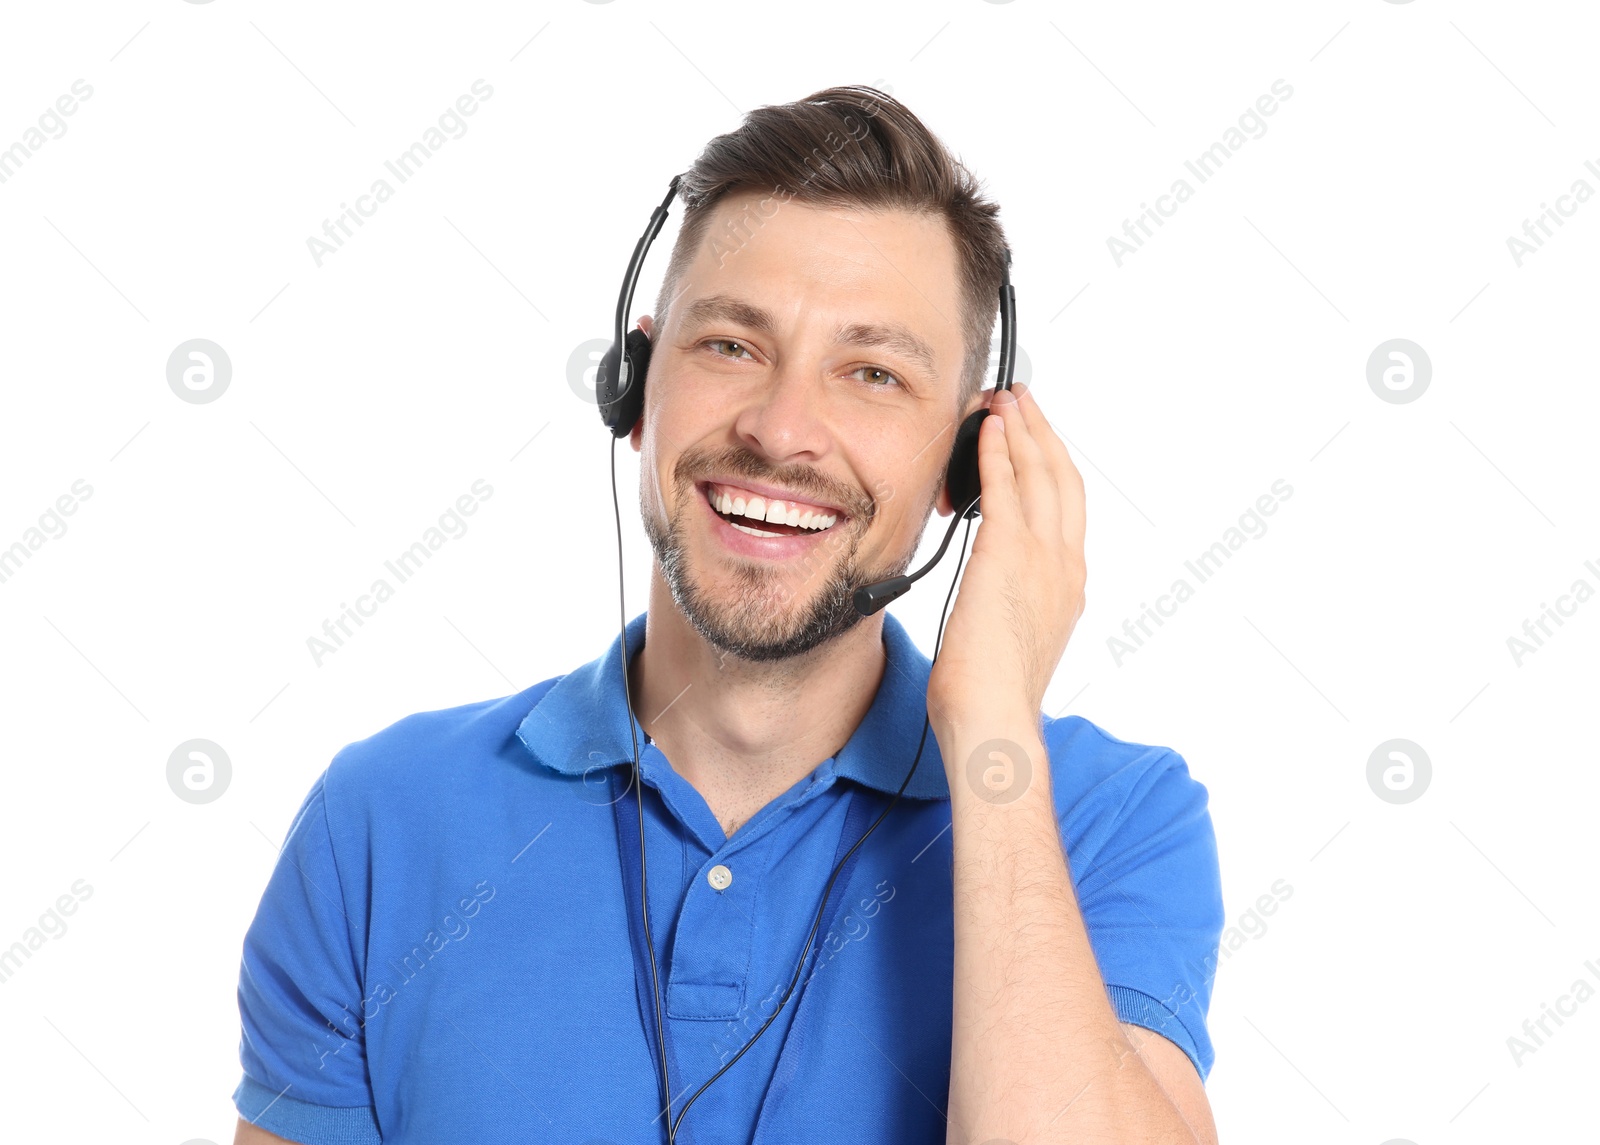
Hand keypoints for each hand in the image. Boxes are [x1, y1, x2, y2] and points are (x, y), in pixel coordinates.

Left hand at [925, 383, 1086, 740]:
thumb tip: (990, 590)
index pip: (1068, 507)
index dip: (1054, 464)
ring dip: (1022, 429)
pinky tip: (987, 429)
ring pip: (1039, 472)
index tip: (1037, 438)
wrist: (993, 716)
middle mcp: (1066, 564)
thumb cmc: (991, 692)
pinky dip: (998, 451)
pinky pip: (1005, 486)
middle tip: (1023, 400)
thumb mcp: (1012, 636)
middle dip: (1043, 433)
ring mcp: (1043, 556)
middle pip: (1062, 478)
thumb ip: (1010, 601)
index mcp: (1070, 584)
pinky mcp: (1008, 553)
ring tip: (1006, 399)